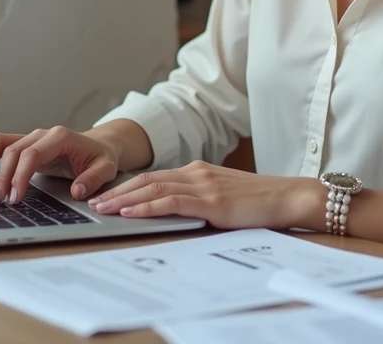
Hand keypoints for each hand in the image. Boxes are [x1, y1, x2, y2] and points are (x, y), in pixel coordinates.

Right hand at [0, 126, 119, 204]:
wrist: (100, 146)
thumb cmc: (101, 158)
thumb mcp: (106, 169)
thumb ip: (93, 179)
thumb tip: (76, 192)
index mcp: (61, 137)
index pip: (32, 154)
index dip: (20, 175)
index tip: (16, 198)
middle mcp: (43, 134)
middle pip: (14, 150)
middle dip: (5, 177)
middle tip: (2, 202)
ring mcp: (33, 137)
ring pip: (2, 143)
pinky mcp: (26, 144)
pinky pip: (2, 144)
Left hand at [87, 160, 324, 229]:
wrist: (287, 196)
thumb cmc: (258, 200)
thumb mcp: (223, 195)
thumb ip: (199, 197)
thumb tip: (173, 209)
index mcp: (198, 170)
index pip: (155, 176)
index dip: (128, 185)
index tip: (107, 194)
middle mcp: (197, 172)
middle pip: (147, 179)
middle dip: (117, 190)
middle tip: (94, 201)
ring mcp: (203, 185)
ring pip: (154, 187)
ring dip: (125, 198)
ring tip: (104, 207)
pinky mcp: (211, 201)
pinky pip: (171, 202)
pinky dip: (147, 205)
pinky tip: (131, 211)